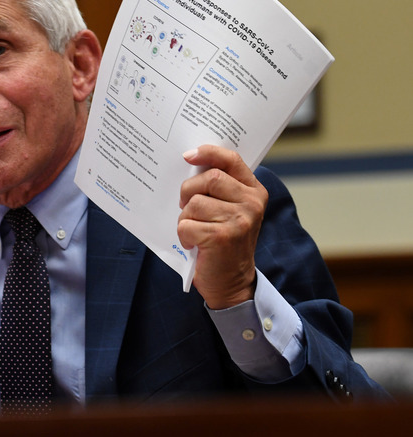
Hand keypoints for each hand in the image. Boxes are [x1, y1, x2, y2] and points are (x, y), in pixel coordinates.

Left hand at [178, 145, 267, 309]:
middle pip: (208, 178)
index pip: (231, 160)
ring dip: (185, 218)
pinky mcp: (222, 237)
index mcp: (254, 191)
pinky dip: (183, 235)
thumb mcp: (230, 211)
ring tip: (195, 231)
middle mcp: (251, 203)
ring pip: (194, 203)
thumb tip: (191, 161)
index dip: (208, 153)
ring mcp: (239, 220)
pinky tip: (194, 245)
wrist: (232, 283)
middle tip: (186, 207)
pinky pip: (186, 224)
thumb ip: (220, 188)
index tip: (188, 155)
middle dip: (188, 191)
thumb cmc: (224, 242)